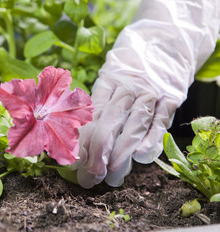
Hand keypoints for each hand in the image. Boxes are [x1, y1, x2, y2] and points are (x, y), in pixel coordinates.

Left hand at [74, 0, 219, 187]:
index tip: (73, 166)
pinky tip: (140, 157)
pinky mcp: (169, 98)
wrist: (161, 42)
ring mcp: (148, 93)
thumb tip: (79, 144)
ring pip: (133, 126)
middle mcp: (125, 89)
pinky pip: (159, 121)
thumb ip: (97, 107)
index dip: (80, 144)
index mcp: (105, 85)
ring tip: (111, 177)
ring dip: (121, 154)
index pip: (89, 118)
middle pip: (108, 124)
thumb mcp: (108, 81)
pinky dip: (150, 139)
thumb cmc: (128, 69)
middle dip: (97, 155)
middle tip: (91, 179)